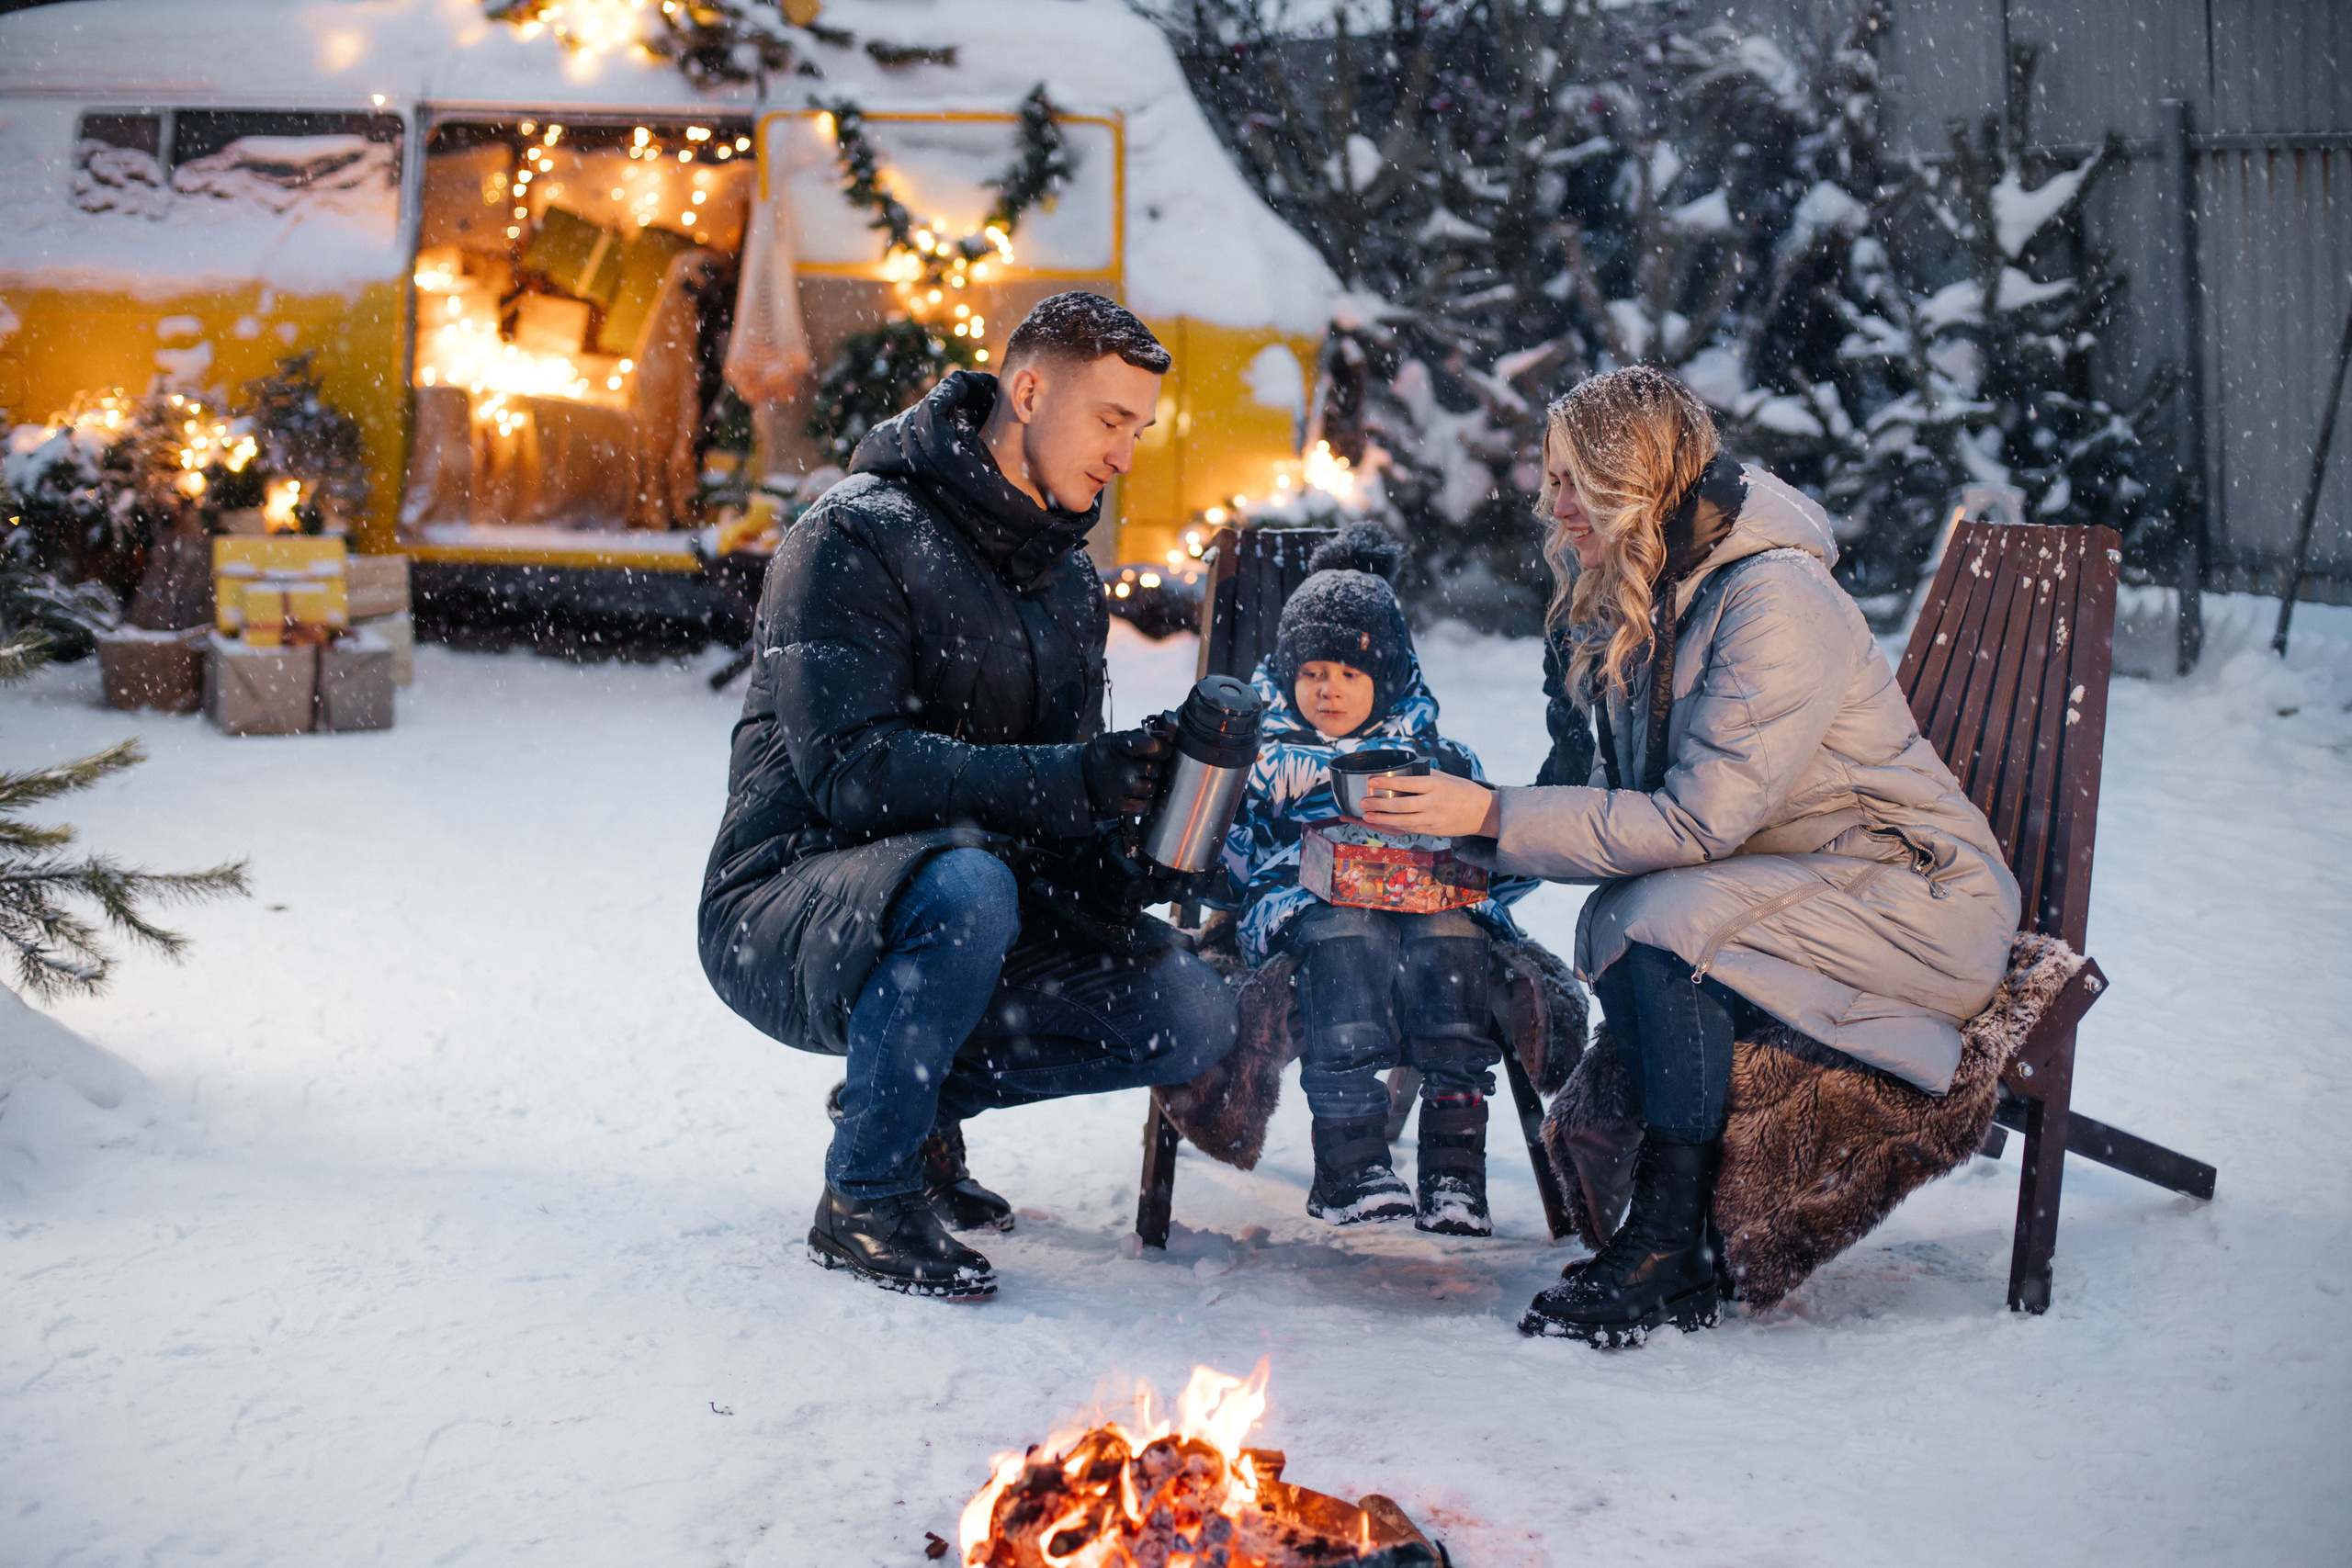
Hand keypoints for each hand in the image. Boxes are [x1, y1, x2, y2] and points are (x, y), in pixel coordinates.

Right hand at [1083, 723, 1174, 817]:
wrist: (1080, 778)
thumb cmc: (1105, 757)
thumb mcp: (1116, 739)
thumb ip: (1139, 737)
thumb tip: (1167, 737)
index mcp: (1118, 745)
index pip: (1151, 746)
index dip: (1162, 749)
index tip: (1163, 751)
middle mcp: (1119, 767)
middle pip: (1155, 769)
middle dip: (1155, 768)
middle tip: (1146, 768)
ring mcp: (1119, 788)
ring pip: (1152, 788)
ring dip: (1149, 786)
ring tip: (1137, 781)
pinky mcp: (1119, 807)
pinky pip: (1146, 806)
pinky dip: (1144, 802)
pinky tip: (1136, 796)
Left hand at [1355, 772, 1502, 837]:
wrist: (1482, 813)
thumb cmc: (1462, 791)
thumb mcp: (1445, 778)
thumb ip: (1425, 775)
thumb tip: (1402, 770)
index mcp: (1436, 786)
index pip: (1407, 783)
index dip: (1387, 783)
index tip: (1371, 781)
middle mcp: (1434, 803)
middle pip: (1401, 805)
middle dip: (1379, 804)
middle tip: (1363, 801)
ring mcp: (1433, 820)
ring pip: (1403, 821)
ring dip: (1382, 819)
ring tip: (1367, 815)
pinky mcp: (1433, 832)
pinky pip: (1410, 829)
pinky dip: (1394, 827)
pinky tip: (1382, 823)